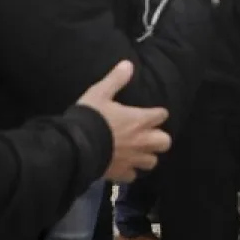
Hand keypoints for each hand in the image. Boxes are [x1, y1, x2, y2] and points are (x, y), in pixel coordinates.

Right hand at [76, 61, 172, 182]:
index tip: (153, 113)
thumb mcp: (100, 92)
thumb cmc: (90, 116)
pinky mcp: (121, 174)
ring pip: (152, 162)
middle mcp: (142, 141)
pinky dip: (130, 172)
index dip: (158, 114)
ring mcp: (133, 159)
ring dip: (147, 157)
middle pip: (164, 142)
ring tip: (139, 152)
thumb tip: (128, 63)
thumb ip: (116, 79)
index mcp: (139, 120)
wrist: (75, 145)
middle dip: (159, 139)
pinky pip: (133, 176)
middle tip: (148, 135)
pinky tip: (123, 166)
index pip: (161, 115)